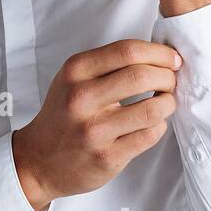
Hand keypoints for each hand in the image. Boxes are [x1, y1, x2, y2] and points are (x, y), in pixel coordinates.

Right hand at [11, 39, 181, 210]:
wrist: (39, 160)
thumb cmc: (63, 115)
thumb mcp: (72, 80)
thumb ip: (107, 65)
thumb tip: (159, 56)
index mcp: (75, 72)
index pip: (127, 50)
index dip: (159, 53)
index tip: (171, 59)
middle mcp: (81, 99)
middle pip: (143, 76)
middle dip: (168, 76)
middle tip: (170, 81)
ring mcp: (94, 130)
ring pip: (153, 108)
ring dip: (168, 103)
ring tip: (164, 103)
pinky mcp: (107, 157)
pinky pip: (150, 135)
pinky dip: (159, 126)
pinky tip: (151, 124)